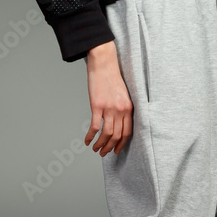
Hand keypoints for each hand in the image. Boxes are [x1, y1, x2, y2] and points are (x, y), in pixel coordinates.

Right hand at [84, 41, 133, 155]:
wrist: (104, 63)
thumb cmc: (112, 77)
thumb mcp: (122, 94)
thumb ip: (121, 108)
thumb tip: (116, 121)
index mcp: (129, 107)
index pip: (128, 132)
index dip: (122, 143)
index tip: (117, 150)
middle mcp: (121, 110)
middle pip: (117, 135)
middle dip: (110, 148)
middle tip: (103, 153)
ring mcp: (109, 108)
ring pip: (107, 134)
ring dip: (101, 145)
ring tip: (95, 149)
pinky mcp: (97, 105)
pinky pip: (95, 127)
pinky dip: (90, 136)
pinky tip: (87, 140)